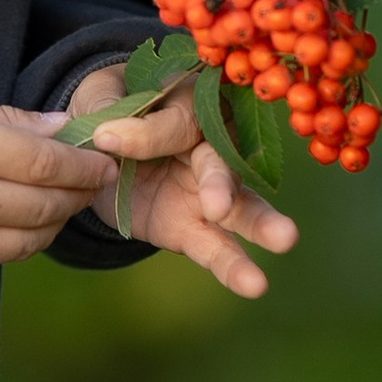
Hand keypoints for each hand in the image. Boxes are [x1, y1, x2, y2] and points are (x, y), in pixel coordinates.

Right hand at [0, 91, 116, 280]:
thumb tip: (62, 130)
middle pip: (44, 206)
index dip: (84, 164)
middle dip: (78, 193)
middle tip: (94, 180)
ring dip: (52, 222)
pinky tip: (15, 220)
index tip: (104, 159)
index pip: (45, 163)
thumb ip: (6, 120)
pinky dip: (14, 241)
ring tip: (60, 203)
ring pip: (27, 242)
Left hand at [60, 65, 300, 300]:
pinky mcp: (194, 228)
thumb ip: (107, 108)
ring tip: (285, 238)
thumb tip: (106, 132)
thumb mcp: (101, 98)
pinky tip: (254, 283)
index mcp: (189, 104)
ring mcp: (207, 192)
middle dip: (219, 184)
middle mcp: (209, 146)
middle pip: (221, 163)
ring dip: (259, 224)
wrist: (97, 153)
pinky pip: (215, 248)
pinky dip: (233, 267)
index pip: (175, 121)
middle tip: (217, 205)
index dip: (143, 133)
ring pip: (240, 207)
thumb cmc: (107, 109)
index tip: (104, 138)